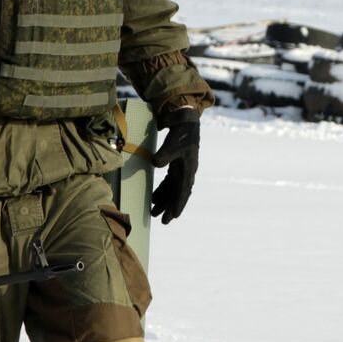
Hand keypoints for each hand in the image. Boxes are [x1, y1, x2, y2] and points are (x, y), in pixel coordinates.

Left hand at [150, 108, 199, 224]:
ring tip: (154, 212)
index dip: (178, 204)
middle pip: (177, 194)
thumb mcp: (173, 143)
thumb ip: (164, 154)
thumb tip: (155, 164)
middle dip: (170, 207)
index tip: (173, 216)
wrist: (185, 120)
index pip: (182, 190)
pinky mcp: (175, 164)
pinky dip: (162, 190)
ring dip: (164, 200)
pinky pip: (169, 182)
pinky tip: (154, 197)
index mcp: (188, 168)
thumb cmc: (181, 132)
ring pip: (172, 189)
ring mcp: (181, 168)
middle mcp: (186, 171)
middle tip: (162, 221)